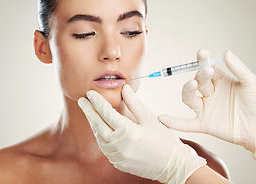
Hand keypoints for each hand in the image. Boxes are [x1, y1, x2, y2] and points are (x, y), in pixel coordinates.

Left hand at [78, 84, 205, 183]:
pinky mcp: (118, 162)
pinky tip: (101, 128)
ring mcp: (117, 156)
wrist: (173, 166)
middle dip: (89, 111)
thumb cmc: (164, 141)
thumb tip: (125, 88)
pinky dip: (101, 136)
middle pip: (98, 124)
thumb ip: (134, 103)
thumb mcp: (150, 118)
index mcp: (127, 132)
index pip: (106, 113)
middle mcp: (118, 145)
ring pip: (99, 137)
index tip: (90, 93)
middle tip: (82, 100)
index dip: (97, 102)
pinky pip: (104, 147)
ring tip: (91, 112)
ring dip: (94, 124)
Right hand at [159, 50, 255, 175]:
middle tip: (206, 71)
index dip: (203, 61)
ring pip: (189, 98)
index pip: (208, 68)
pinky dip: (173, 122)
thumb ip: (238, 67)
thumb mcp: (251, 82)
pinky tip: (162, 118)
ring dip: (188, 90)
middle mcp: (211, 93)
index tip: (202, 53)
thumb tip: (226, 53)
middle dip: (200, 76)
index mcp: (221, 81)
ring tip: (193, 85)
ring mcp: (206, 108)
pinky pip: (186, 123)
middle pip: (198, 81)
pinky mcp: (204, 123)